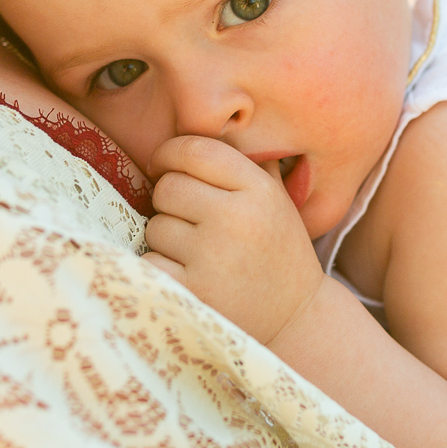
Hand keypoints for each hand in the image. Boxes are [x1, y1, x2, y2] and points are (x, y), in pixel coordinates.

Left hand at [143, 135, 326, 344]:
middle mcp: (237, 218)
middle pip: (167, 186)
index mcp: (259, 189)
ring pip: (155, 225)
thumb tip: (188, 127)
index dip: (170, 154)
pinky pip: (150, 261)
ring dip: (165, 238)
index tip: (165, 166)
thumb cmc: (275, 252)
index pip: (194, 149)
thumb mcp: (273, 199)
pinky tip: (183, 275)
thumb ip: (240, 163)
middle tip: (189, 220)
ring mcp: (213, 257)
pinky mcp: (193, 291)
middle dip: (169, 201)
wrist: (296, 320)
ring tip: (195, 254)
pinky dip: (159, 267)